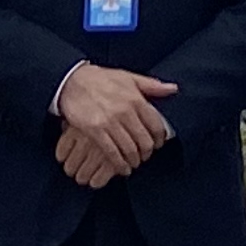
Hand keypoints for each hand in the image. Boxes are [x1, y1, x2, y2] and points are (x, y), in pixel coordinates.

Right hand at [53, 65, 176, 187]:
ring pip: (130, 149)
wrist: (73, 81)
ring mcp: (110, 122)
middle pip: (144, 141)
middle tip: (145, 157)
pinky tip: (122, 168)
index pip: (156, 125)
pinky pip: (112, 153)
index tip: (158, 144)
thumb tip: (173, 89)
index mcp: (136, 99)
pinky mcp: (95, 131)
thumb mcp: (129, 77)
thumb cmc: (101, 79)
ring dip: (134, 161)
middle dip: (147, 153)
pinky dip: (119, 164)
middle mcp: (125, 111)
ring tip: (134, 163)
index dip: (159, 139)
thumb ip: (152, 85)